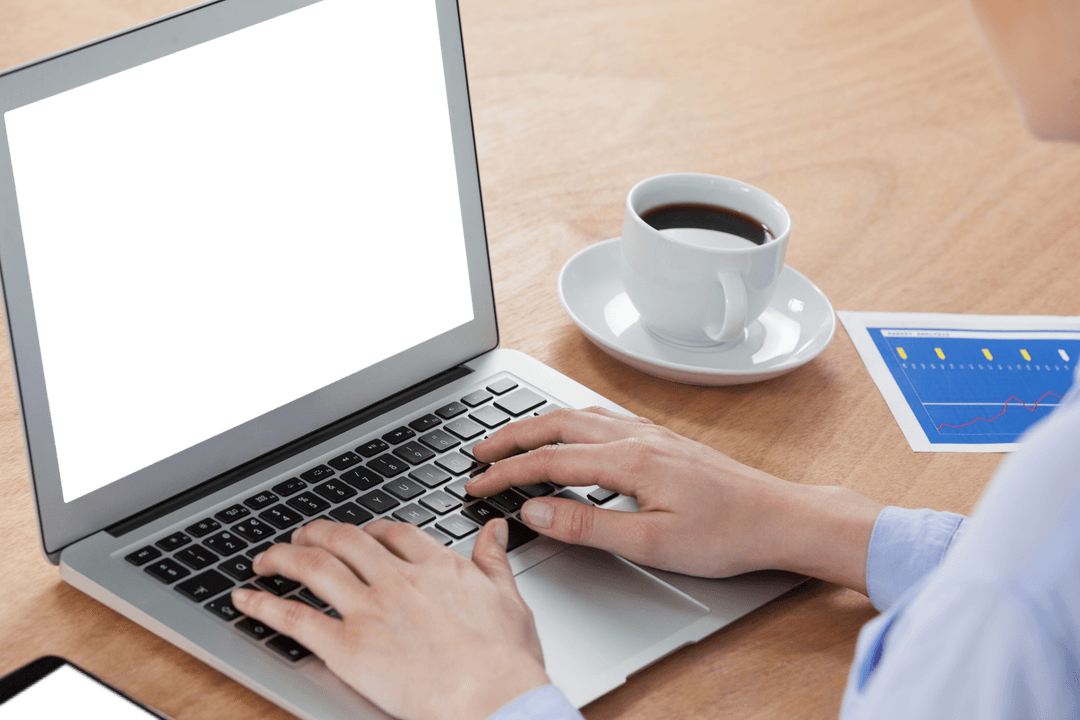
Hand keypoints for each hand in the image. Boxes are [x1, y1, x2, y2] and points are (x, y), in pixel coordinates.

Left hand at [231, 518, 548, 719]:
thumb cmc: (505, 660)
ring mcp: (368, 610)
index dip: (369, 530)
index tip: (359, 535)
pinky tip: (246, 598)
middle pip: (344, 540)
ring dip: (283, 556)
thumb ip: (494, 559)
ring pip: (313, 566)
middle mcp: (396, 580)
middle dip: (317, 533)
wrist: (491, 698)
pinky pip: (294, 617)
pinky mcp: (346, 646)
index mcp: (435, 567)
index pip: (392, 534)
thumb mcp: (509, 598)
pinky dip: (264, 604)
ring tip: (266, 558)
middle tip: (302, 535)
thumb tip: (494, 531)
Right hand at [468, 407, 882, 591]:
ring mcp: (651, 434)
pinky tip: (571, 434)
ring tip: (512, 440)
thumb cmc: (727, 533)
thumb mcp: (651, 543)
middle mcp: (636, 437)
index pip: (548, 461)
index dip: (505, 473)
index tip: (476, 485)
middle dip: (511, 436)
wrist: (779, 516)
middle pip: (557, 425)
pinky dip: (570, 422)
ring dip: (539, 425)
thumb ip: (588, 526)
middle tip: (479, 454)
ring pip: (579, 416)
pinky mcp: (663, 440)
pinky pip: (602, 418)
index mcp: (629, 460)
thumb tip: (535, 513)